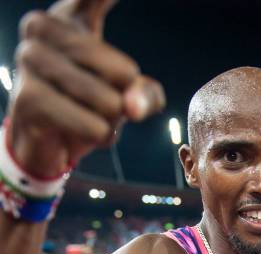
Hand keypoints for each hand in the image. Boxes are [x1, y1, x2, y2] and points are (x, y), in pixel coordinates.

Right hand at [8, 0, 165, 177]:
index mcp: (70, 15)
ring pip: (107, 100)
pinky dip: (98, 135)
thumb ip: (144, 95)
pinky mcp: (29, 98)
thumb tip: (131, 103)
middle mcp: (42, 27)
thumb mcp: (126, 96)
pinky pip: (89, 122)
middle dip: (127, 100)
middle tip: (115, 107)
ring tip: (96, 120)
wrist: (47, 143)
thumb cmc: (88, 108)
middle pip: (122, 70)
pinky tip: (86, 131)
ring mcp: (31, 59)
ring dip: (111, 122)